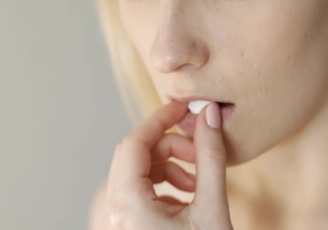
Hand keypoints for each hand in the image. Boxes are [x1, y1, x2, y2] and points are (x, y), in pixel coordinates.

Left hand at [98, 101, 232, 228]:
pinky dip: (163, 185)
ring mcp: (118, 221)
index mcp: (127, 206)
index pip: (134, 143)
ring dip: (169, 166)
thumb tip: (209, 114)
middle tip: (199, 151)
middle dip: (169, 146)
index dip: (160, 119)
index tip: (183, 108)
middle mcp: (114, 213)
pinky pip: (138, 192)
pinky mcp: (127, 227)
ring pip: (137, 172)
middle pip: (134, 155)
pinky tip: (187, 197)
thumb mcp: (213, 208)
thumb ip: (211, 158)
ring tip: (197, 180)